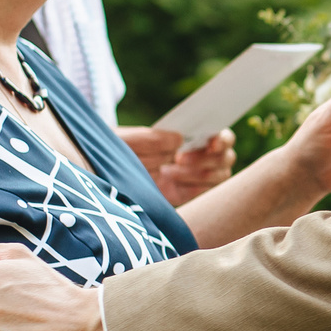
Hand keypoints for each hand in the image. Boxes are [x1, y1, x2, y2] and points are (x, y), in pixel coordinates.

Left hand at [119, 126, 236, 204]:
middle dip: (207, 158)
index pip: (223, 138)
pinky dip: (192, 188)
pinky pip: (203, 194)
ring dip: (200, 174)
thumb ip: (154, 137)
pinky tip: (171, 181)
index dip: (223, 140)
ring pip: (219, 177)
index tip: (212, 142)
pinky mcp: (183, 194)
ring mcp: (192, 176)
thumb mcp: (130, 140)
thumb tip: (179, 139)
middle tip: (178, 158)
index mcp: (192, 136)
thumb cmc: (119, 148)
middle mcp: (197, 155)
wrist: (104, 170)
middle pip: (226, 159)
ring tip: (170, 170)